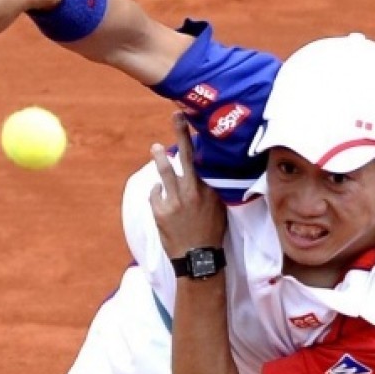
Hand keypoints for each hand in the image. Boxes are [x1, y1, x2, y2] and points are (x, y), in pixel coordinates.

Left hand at [149, 113, 226, 257]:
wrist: (198, 257)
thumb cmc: (211, 232)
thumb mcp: (219, 208)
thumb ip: (211, 188)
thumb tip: (206, 170)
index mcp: (209, 189)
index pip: (204, 160)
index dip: (198, 141)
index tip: (196, 122)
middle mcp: (193, 191)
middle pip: (187, 157)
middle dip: (181, 134)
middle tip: (177, 117)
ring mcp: (175, 200)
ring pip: (165, 172)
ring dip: (160, 157)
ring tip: (155, 148)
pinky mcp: (160, 211)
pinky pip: (155, 193)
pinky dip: (157, 193)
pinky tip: (162, 199)